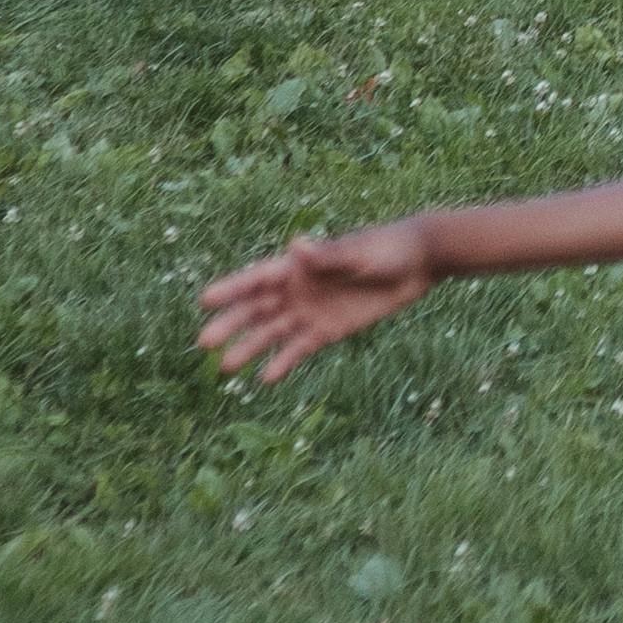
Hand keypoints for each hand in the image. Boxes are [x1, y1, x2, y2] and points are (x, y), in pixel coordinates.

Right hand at [198, 220, 441, 384]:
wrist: (417, 263)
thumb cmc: (386, 247)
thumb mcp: (359, 252)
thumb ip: (328, 256)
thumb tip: (296, 244)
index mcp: (300, 264)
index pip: (258, 278)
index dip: (232, 289)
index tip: (204, 301)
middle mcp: (298, 289)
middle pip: (258, 308)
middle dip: (232, 324)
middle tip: (205, 343)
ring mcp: (311, 311)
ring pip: (273, 332)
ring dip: (251, 348)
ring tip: (227, 368)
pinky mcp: (328, 330)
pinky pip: (301, 348)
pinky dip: (284, 362)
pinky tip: (266, 378)